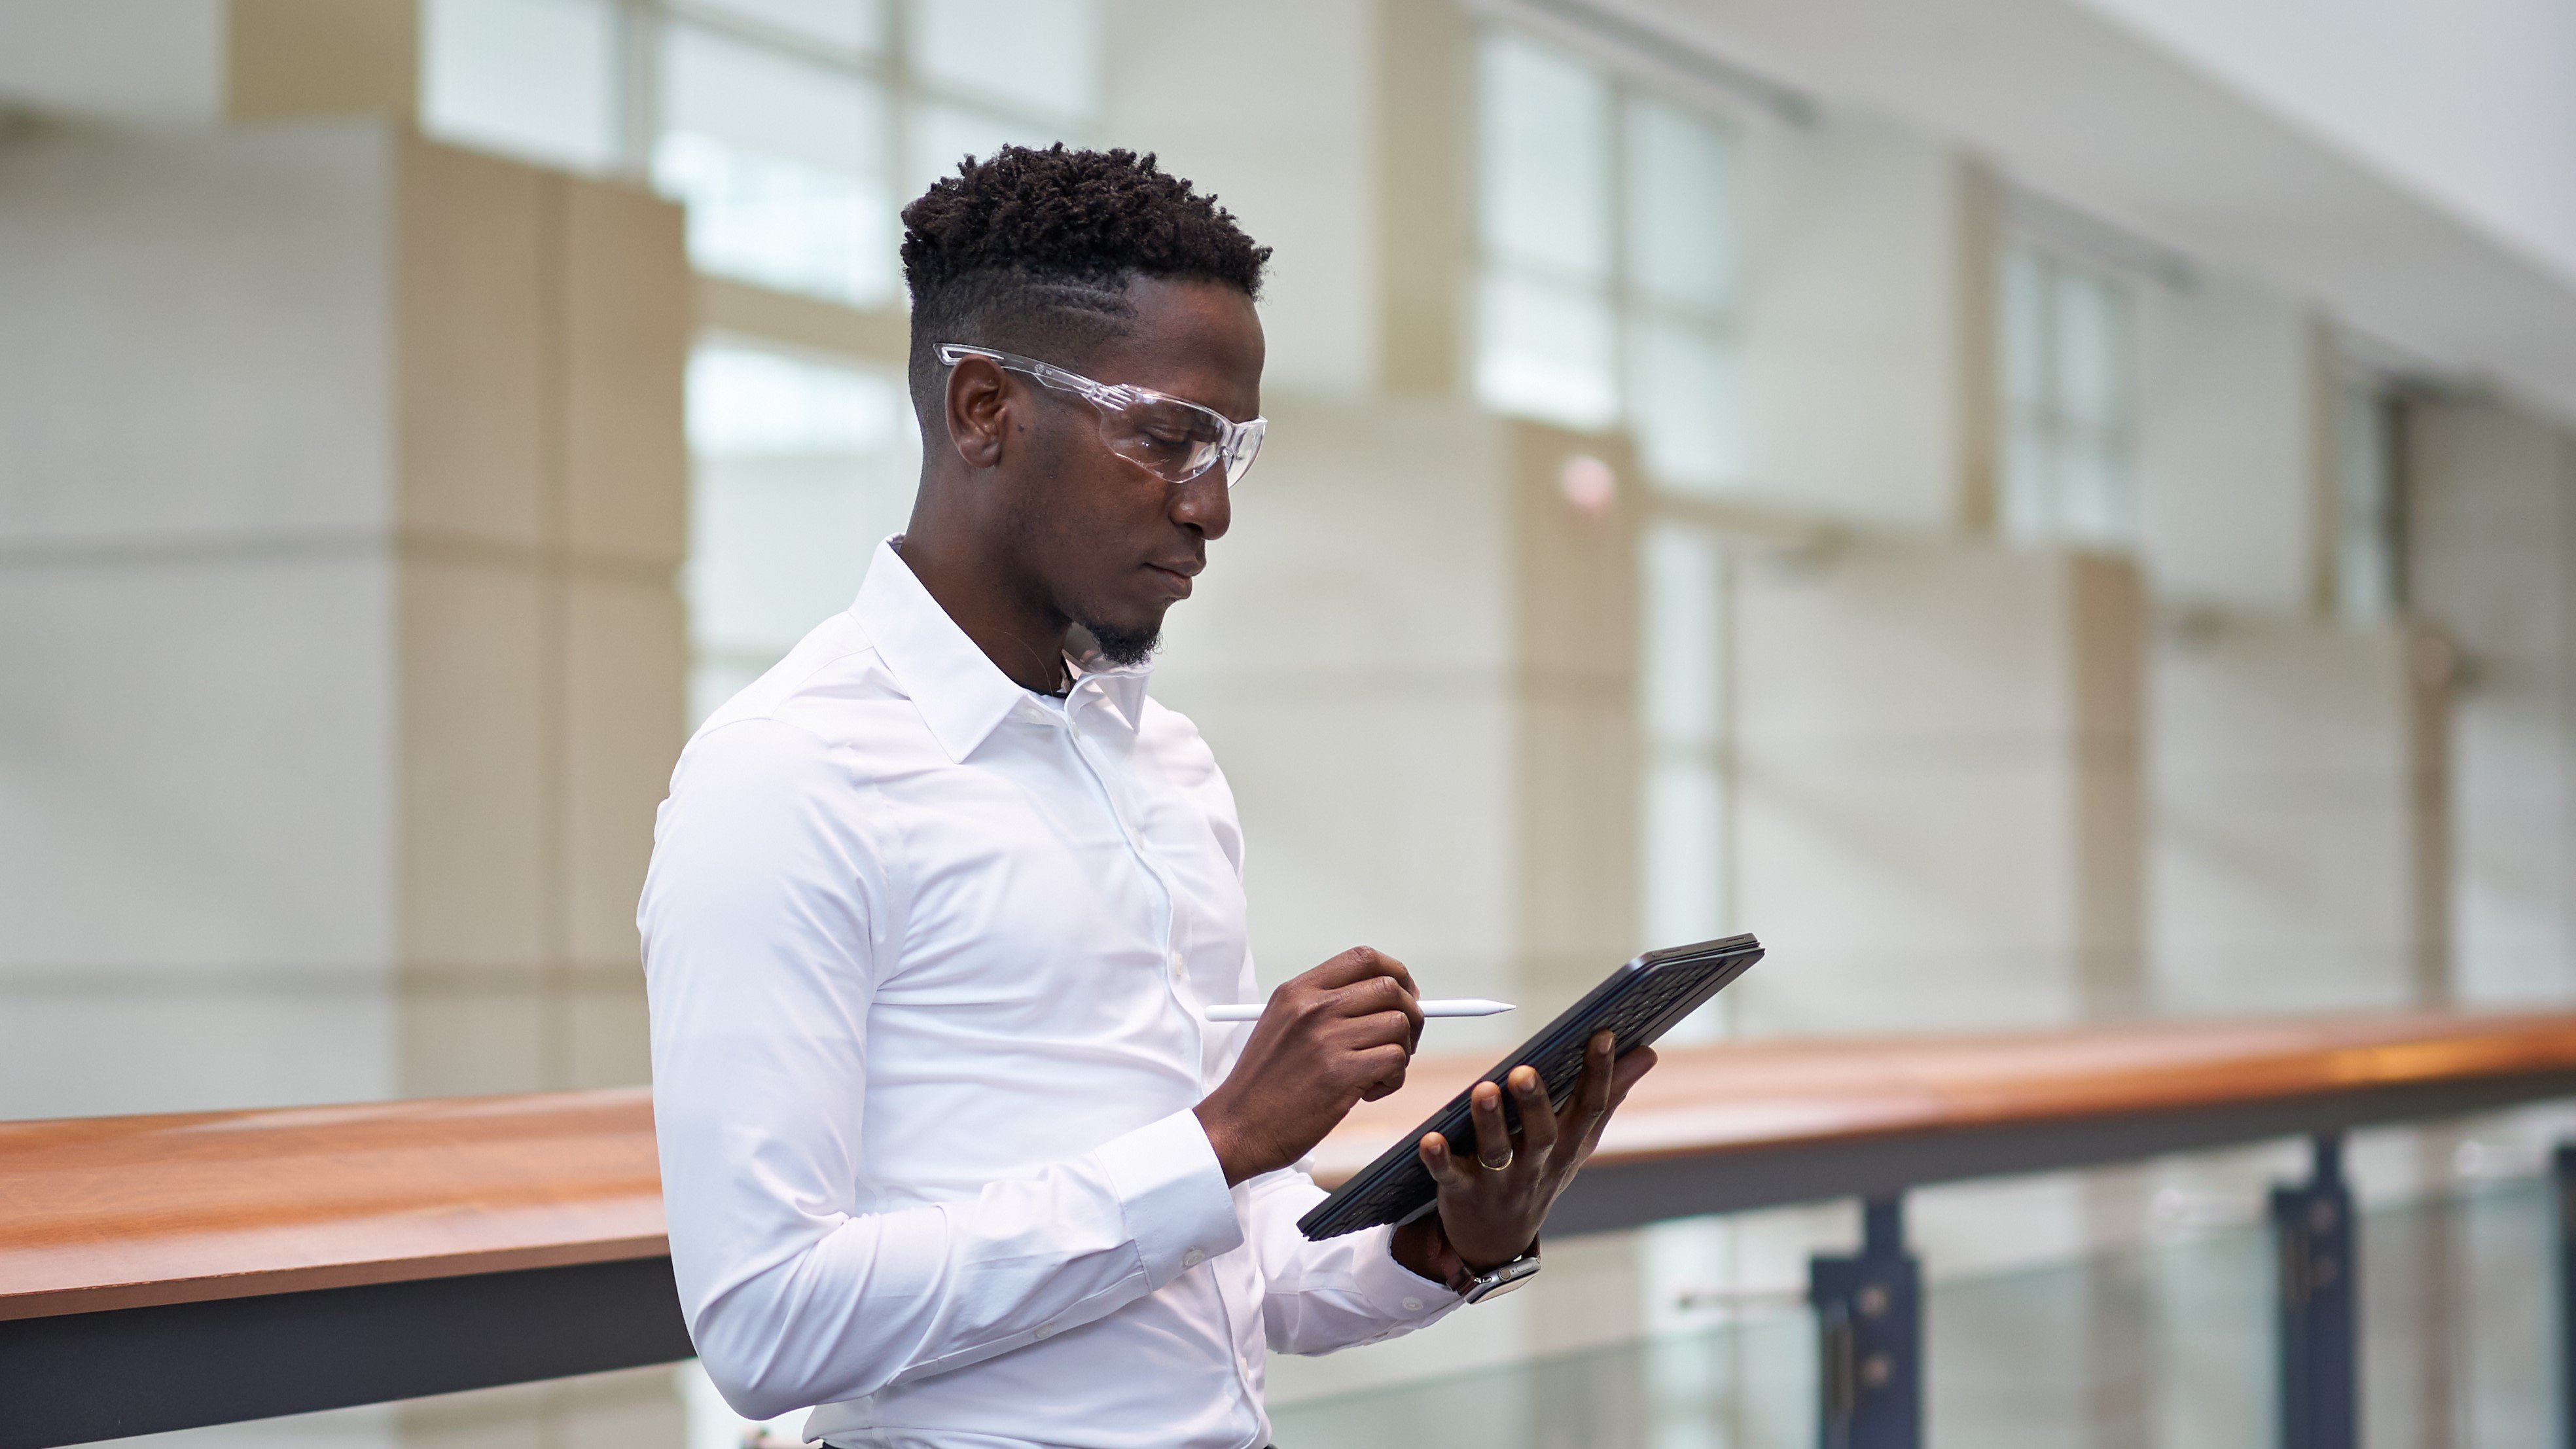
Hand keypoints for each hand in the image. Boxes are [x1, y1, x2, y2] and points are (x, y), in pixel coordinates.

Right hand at [1194, 948, 1423, 1185]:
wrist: (1237, 1127)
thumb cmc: (1264, 1084)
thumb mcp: (1281, 1025)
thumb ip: (1324, 1006)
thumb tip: (1385, 997)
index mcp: (1298, 991)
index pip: (1364, 958)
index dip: (1396, 974)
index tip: (1404, 996)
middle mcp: (1313, 1007)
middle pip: (1390, 988)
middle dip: (1410, 1015)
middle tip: (1401, 1043)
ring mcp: (1327, 1039)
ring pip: (1398, 1025)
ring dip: (1400, 1053)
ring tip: (1374, 1074)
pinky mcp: (1341, 1074)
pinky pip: (1396, 1060)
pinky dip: (1393, 1079)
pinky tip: (1368, 1093)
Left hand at [1392, 1031, 1655, 1281]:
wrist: (1498, 1238)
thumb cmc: (1541, 1171)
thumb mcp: (1578, 1140)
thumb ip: (1608, 1097)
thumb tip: (1647, 1053)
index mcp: (1568, 1146)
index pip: (1590, 1109)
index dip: (1600, 1072)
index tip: (1603, 1034)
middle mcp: (1537, 1165)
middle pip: (1542, 1134)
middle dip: (1535, 1103)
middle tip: (1524, 1070)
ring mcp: (1499, 1182)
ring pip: (1497, 1152)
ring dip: (1489, 1122)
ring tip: (1483, 1090)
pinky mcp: (1461, 1191)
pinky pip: (1450, 1176)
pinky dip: (1440, 1159)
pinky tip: (1430, 1139)